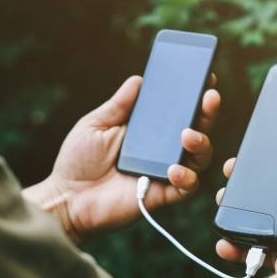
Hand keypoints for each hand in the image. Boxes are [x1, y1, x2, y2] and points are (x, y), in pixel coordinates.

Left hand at [23, 75, 219, 241]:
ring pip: (199, 157)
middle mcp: (162, 149)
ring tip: (188, 134)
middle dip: (207, 112)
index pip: (178, 110)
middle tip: (209, 97)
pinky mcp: (163, 194)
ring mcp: (165, 172)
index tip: (205, 78)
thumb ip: (119, 105)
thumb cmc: (78, 162)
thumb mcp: (96, 125)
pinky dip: (186, 177)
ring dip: (201, 143)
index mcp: (149, 131)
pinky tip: (173, 169)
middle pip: (196, 129)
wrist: (67, 199)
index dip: (194, 95)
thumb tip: (139, 80)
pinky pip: (187, 187)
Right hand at [215, 101, 276, 272]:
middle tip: (229, 174)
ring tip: (221, 202)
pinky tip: (225, 239)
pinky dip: (234, 244)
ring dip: (235, 211)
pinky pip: (248, 247)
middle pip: (269, 191)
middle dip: (244, 183)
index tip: (250, 149)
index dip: (273, 157)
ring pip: (255, 217)